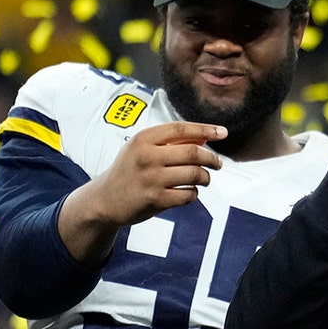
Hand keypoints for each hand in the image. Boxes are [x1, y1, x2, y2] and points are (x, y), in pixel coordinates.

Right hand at [83, 121, 224, 226]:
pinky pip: (188, 195)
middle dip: (211, 158)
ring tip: (204, 179)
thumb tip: (206, 135)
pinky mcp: (155, 199)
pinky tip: (189, 192)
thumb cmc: (128, 170)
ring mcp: (151, 179)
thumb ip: (171, 141)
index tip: (222, 133)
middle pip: (193, 152)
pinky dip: (194, 194)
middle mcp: (147, 157)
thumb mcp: (142, 148)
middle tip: (217, 163)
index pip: (181, 129)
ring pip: (195, 174)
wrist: (104, 200)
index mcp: (143, 139)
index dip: (206, 129)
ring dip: (206, 178)